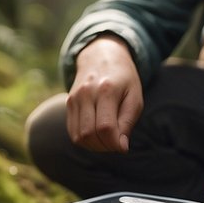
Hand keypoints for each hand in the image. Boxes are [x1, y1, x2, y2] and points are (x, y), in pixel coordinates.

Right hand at [66, 35, 142, 152]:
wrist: (101, 55)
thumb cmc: (124, 78)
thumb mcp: (135, 96)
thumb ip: (128, 121)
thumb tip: (121, 147)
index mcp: (107, 90)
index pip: (106, 127)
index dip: (114, 144)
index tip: (123, 147)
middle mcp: (86, 93)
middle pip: (89, 134)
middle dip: (104, 147)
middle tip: (116, 145)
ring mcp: (74, 98)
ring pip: (78, 136)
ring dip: (94, 146)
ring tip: (107, 141)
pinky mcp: (68, 103)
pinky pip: (72, 131)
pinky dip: (85, 140)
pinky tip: (97, 136)